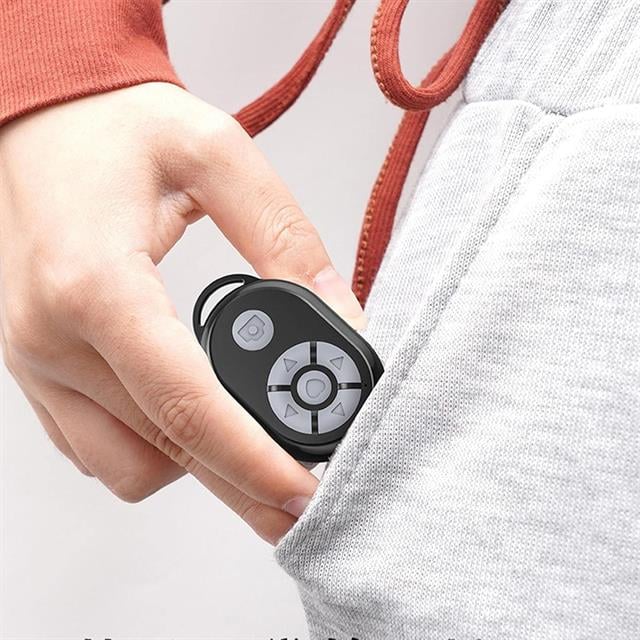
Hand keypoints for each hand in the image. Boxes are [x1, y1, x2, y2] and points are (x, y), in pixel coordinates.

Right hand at [0, 82, 364, 544]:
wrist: (36, 121)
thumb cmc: (114, 128)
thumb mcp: (216, 155)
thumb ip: (285, 239)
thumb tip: (341, 318)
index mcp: (95, 284)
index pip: (185, 404)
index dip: (252, 461)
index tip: (303, 493)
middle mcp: (54, 338)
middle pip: (161, 452)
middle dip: (238, 484)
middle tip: (295, 494)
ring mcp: (36, 362)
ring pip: (124, 466)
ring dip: (192, 463)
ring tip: (244, 437)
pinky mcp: (35, 370)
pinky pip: (94, 447)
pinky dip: (150, 447)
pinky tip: (187, 417)